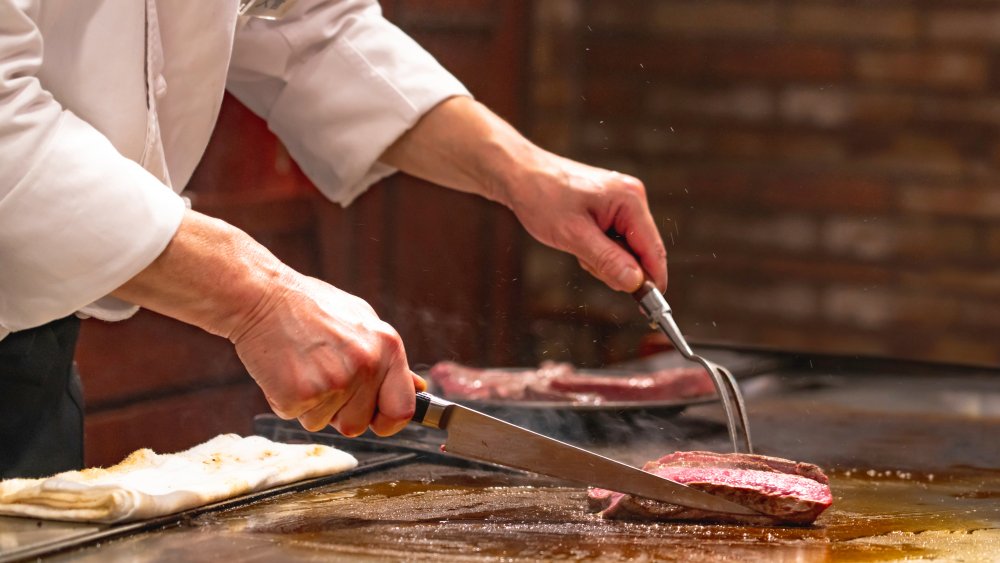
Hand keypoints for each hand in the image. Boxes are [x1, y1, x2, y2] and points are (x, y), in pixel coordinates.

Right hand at [228, 272, 422, 436]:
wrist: (261, 296)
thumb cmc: (310, 307)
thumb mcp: (361, 320)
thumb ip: (389, 358)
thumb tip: (417, 388)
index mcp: (388, 346)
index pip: (403, 408)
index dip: (388, 421)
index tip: (376, 419)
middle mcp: (366, 365)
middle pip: (359, 424)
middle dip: (339, 410)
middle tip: (321, 375)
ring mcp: (334, 381)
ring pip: (325, 423)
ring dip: (312, 405)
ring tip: (302, 366)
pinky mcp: (301, 394)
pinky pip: (297, 418)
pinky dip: (287, 400)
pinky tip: (285, 370)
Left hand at [378, 97, 665, 293]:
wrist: (518, 175)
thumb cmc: (541, 198)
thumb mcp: (573, 236)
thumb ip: (607, 260)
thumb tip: (636, 283)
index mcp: (630, 200)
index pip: (653, 250)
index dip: (653, 282)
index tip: (651, 309)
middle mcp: (631, 198)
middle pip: (642, 252)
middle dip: (618, 268)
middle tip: (586, 263)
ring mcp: (621, 202)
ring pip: (626, 249)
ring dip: (604, 260)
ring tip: (576, 245)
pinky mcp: (609, 208)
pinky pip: (614, 241)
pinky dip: (598, 250)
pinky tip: (577, 240)